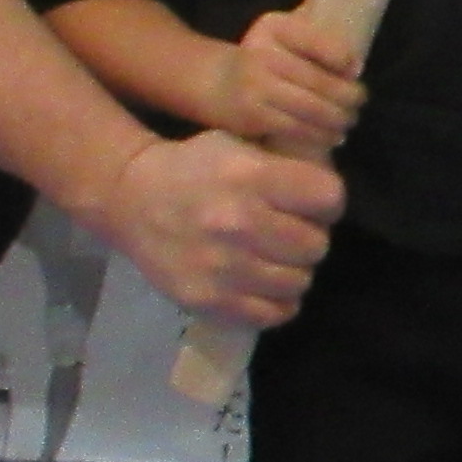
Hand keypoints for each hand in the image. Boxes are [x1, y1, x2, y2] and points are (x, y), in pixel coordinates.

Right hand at [93, 131, 346, 330]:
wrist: (130, 200)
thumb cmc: (193, 169)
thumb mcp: (238, 147)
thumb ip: (286, 167)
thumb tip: (330, 196)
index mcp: (250, 178)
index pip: (328, 198)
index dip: (326, 202)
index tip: (313, 205)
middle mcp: (238, 222)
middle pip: (316, 245)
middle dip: (309, 238)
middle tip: (289, 234)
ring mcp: (222, 266)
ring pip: (299, 282)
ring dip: (293, 271)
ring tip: (273, 259)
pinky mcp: (207, 299)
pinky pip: (272, 314)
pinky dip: (276, 302)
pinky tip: (263, 285)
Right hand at [217, 7, 366, 154]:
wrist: (214, 82)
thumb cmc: (262, 58)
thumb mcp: (282, 35)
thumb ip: (316, 39)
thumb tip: (356, 65)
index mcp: (273, 28)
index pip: (318, 41)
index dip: (343, 58)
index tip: (357, 70)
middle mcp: (261, 54)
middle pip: (319, 80)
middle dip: (348, 96)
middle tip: (360, 103)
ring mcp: (254, 86)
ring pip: (311, 107)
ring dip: (338, 118)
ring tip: (350, 120)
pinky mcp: (252, 116)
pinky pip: (296, 128)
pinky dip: (319, 134)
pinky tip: (333, 136)